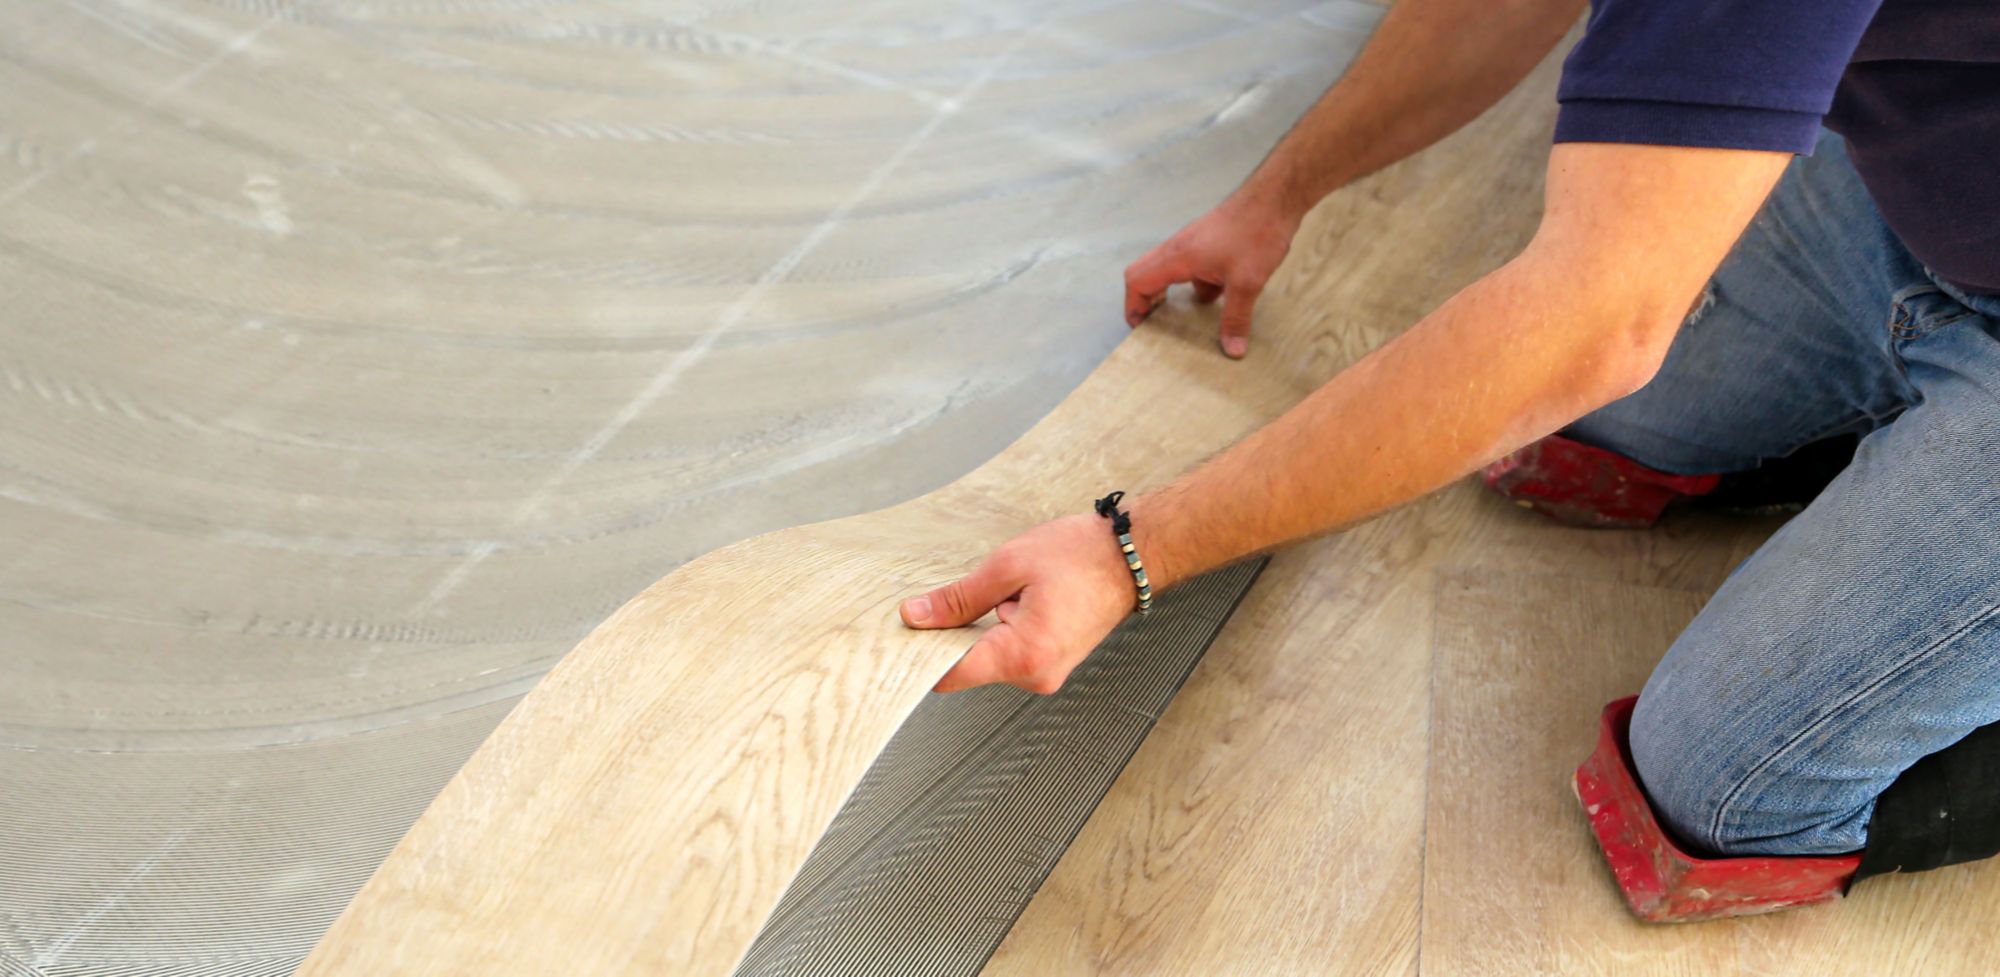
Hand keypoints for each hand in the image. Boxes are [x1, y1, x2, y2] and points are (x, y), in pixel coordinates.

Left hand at [899, 514, 1140, 693]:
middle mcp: (1036, 675)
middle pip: (968, 669)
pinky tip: (1014, 600)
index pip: (951, 676)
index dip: (921, 656)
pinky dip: (1000, 631)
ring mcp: (1047, 674)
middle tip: (945, 599)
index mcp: (1024, 654)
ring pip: (989, 660)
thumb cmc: (1080, 555)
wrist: (1132, 556)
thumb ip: (958, 599)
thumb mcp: (1008, 566)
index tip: (903, 636)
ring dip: (980, 630)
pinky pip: (1010, 655)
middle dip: (951, 637)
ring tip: (999, 591)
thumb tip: (915, 616)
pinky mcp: (1052, 664)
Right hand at [1123, 192, 1300, 358]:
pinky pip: (1190, 266)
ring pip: (1168, 270)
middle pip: (1143, 274)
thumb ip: (1236, 318)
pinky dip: (1196, 283)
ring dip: (1172, 292)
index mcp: (1178, 257)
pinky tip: (1221, 295)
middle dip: (1145, 300)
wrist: (1275, 198)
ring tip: (1187, 317)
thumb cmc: (1257, 233)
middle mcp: (1178, 248)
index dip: (1133, 306)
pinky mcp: (1207, 241)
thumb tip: (1232, 351)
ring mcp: (1192, 243)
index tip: (1141, 328)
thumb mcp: (1247, 282)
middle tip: (1156, 325)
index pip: (1137, 281)